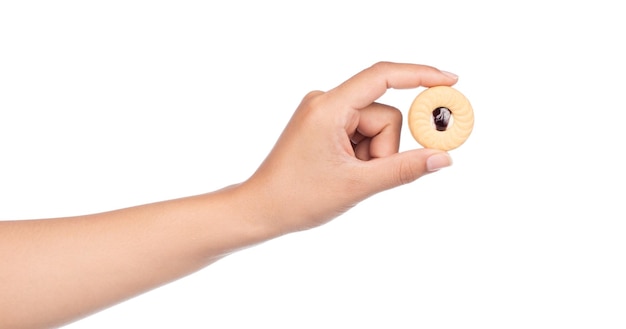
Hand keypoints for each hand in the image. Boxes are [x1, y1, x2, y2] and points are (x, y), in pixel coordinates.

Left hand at [241, 62, 458, 233]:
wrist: (261, 209)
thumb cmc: (298, 198)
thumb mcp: (358, 185)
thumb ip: (404, 169)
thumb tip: (442, 157)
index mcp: (329, 107)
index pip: (382, 77)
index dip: (420, 75)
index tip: (451, 81)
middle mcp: (325, 101)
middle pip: (384, 115)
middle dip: (384, 149)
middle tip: (365, 175)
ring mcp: (324, 112)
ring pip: (375, 127)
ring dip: (372, 155)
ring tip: (349, 176)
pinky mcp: (324, 124)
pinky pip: (361, 132)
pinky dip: (363, 154)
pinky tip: (344, 171)